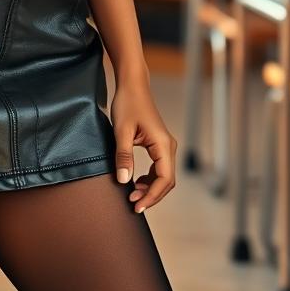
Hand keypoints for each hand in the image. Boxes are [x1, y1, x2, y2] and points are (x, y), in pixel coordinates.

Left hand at [110, 80, 176, 212]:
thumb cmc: (128, 103)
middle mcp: (168, 146)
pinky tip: (136, 181)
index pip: (164, 179)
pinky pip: (159, 168)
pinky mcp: (159, 144)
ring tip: (133, 194)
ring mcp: (165, 145)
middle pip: (166, 181)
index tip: (137, 205)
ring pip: (163, 176)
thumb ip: (123, 156)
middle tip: (133, 204)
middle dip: (151, 195)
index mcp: (163, 144)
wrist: (133, 85)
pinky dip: (149, 178)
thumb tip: (124, 181)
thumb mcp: (121, 130)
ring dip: (150, 188)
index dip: (152, 196)